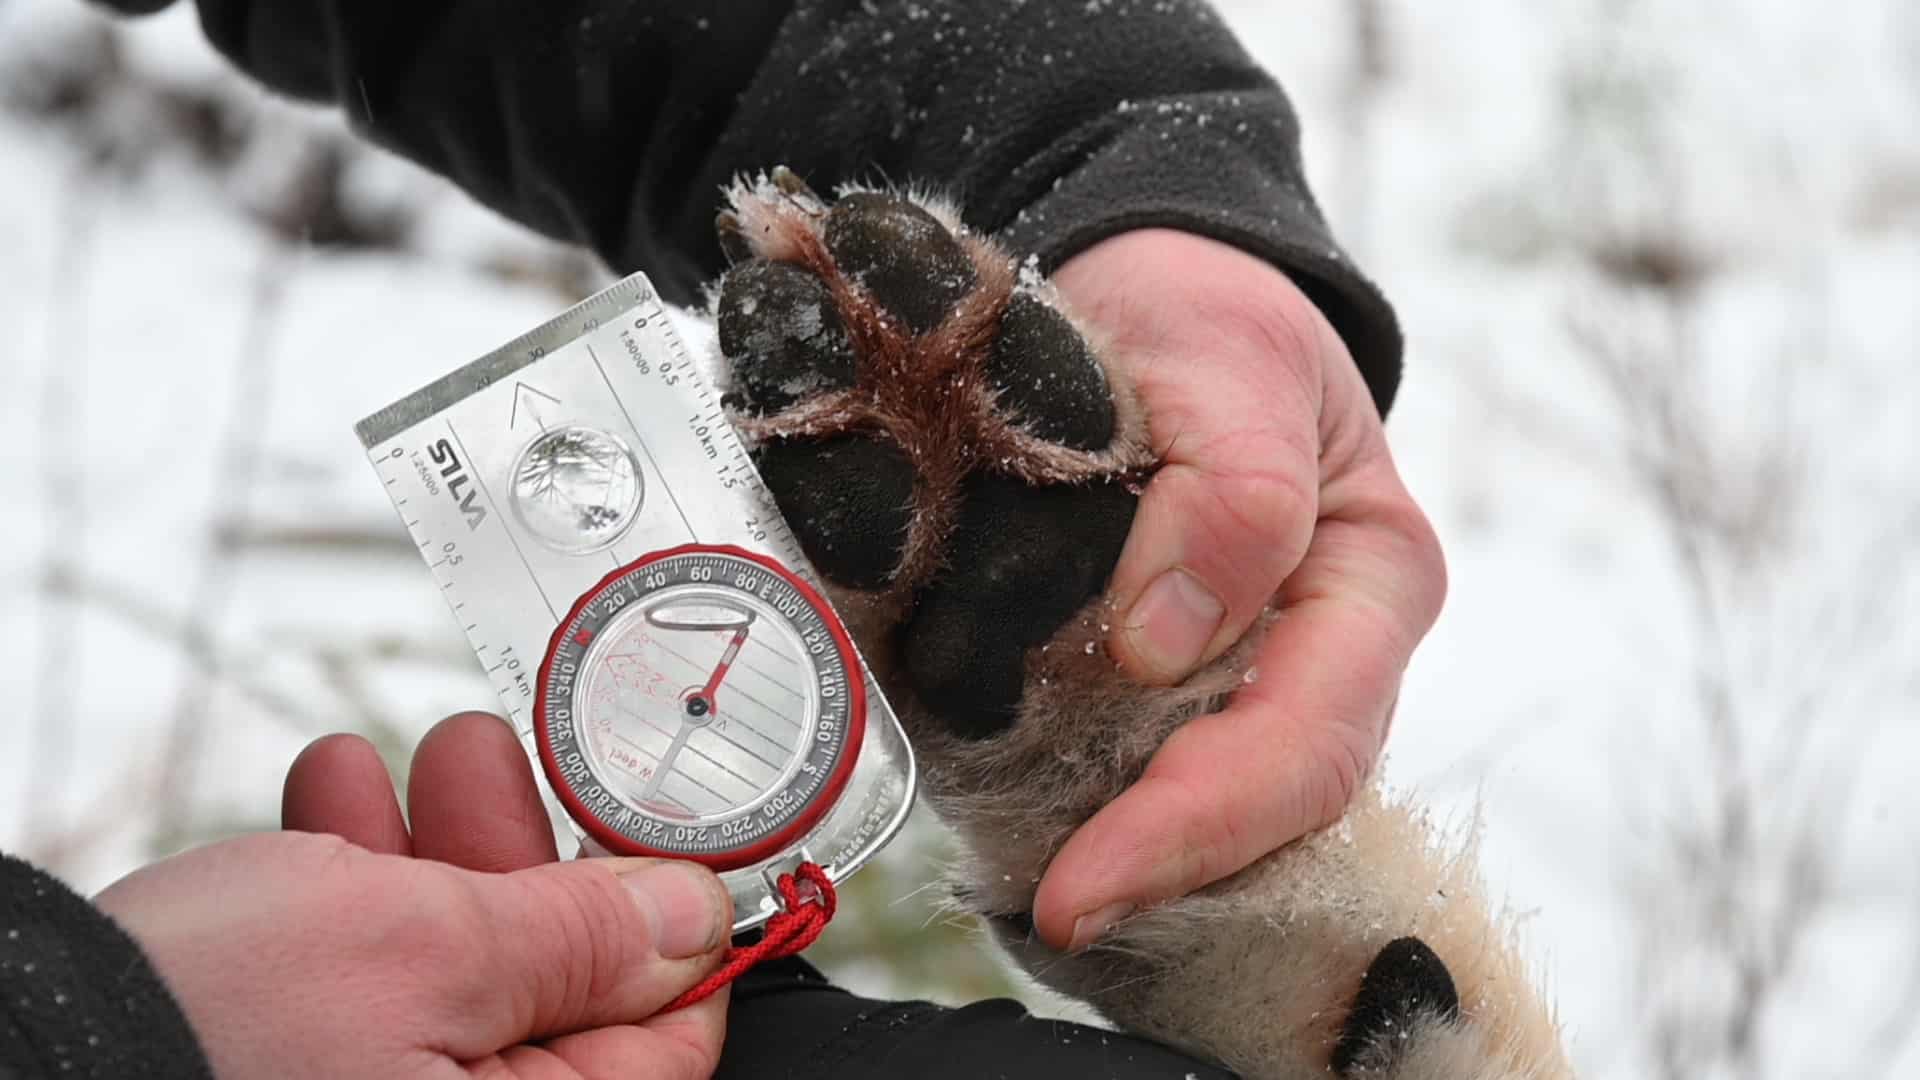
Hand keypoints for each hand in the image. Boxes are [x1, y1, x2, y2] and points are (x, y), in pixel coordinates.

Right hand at [95, 713, 734, 1079]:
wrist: (15, 1049)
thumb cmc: (209, 1038)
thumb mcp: (428, 949)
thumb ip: (577, 935)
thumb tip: (690, 918)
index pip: (664, 1038)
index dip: (673, 921)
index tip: (667, 827)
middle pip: (550, 991)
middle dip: (530, 854)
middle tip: (521, 758)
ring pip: (445, 972)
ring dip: (434, 847)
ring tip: (425, 752)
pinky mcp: (290, 1074)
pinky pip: (356, 986)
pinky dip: (350, 891)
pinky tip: (337, 797)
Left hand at [1033, 230, 1446, 948]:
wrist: (1154, 284)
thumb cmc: (1205, 309)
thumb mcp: (1227, 358)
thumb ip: (1233, 491)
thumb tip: (1166, 644)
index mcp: (1371, 580)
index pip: (1307, 743)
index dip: (1199, 824)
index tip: (1087, 882)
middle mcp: (1327, 648)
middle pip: (1272, 801)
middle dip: (1163, 865)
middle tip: (1050, 909)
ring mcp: (1254, 669)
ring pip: (1212, 797)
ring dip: (1125, 850)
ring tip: (1030, 887)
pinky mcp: (1177, 675)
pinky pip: (1146, 760)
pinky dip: (1090, 802)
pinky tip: (1026, 825)